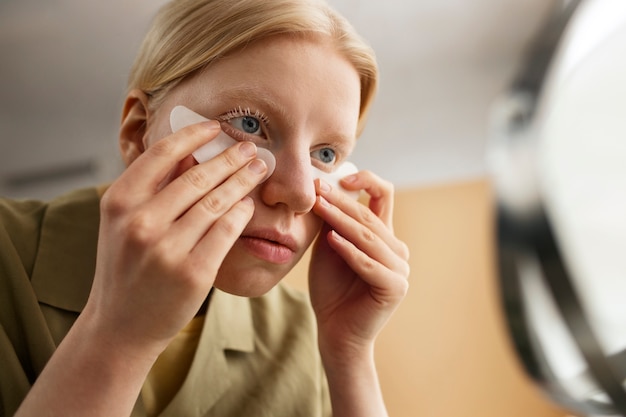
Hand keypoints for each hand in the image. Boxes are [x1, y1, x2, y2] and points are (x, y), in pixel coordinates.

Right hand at [83, 121, 267, 359]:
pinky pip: (227, 229)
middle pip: (198, 176)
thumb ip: (151, 187)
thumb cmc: (126, 267)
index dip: (193, 135)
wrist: (121, 326)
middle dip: (231, 158)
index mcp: (119, 202)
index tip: (216, 126)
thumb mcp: (124, 223)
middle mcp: (141, 222)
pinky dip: (242, 212)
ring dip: (243, 181)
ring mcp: (167, 248)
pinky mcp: (194, 271)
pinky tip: (249, 204)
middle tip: (251, 148)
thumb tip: (189, 150)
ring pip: (218, 201)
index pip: (162, 153)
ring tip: (259, 169)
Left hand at [309, 171, 409, 356]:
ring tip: (320, 207)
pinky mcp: (395, 287)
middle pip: (370, 216)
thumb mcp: (329, 247)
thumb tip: (324, 187)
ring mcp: (399, 268)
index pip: (384, 195)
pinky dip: (349, 251)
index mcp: (383, 235)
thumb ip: (332, 222)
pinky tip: (331, 239)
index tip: (341, 176)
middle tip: (318, 189)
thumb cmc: (331, 288)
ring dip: (341, 220)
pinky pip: (369, 264)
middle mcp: (396, 249)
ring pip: (368, 237)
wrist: (335, 330)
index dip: (367, 180)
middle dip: (341, 201)